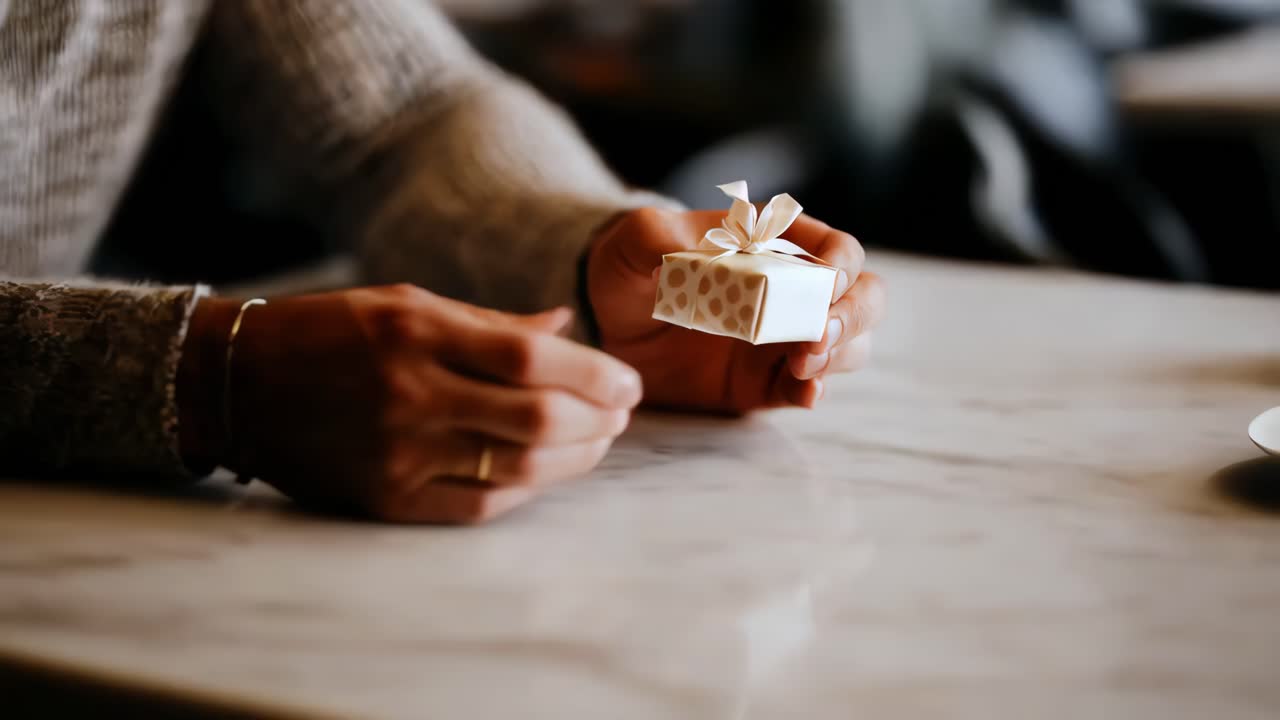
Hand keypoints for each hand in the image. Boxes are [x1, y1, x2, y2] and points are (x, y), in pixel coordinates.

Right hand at [178, 285, 641, 523]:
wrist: (232, 384)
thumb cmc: (328, 332)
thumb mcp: (405, 302)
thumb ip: (490, 321)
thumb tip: (566, 328)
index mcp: (416, 331)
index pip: (531, 357)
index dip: (594, 373)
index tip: (628, 381)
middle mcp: (409, 393)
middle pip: (535, 420)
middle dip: (597, 419)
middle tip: (623, 412)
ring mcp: (396, 453)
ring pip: (516, 468)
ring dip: (574, 459)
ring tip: (598, 441)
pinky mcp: (384, 499)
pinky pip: (478, 504)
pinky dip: (526, 489)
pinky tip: (547, 471)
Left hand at [587, 208, 883, 412]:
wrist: (607, 324)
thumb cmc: (629, 267)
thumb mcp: (634, 240)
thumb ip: (656, 235)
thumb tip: (684, 253)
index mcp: (776, 246)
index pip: (838, 249)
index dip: (844, 265)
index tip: (826, 281)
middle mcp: (793, 292)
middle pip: (864, 298)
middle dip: (854, 316)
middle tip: (820, 333)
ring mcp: (784, 340)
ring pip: (849, 346)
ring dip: (839, 354)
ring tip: (803, 364)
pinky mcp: (765, 383)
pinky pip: (807, 389)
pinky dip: (813, 392)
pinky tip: (804, 393)